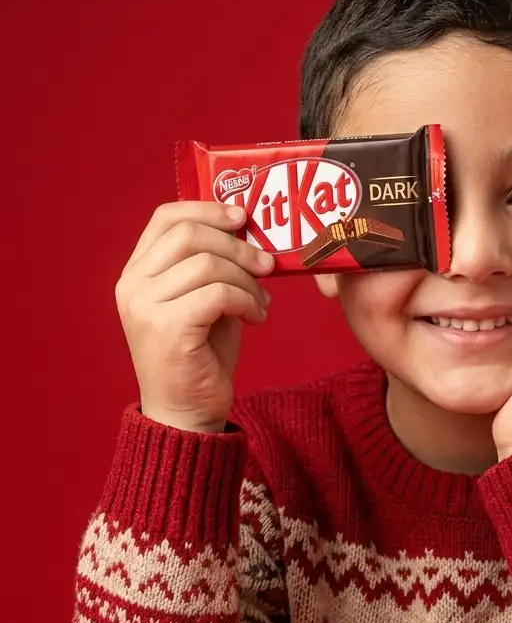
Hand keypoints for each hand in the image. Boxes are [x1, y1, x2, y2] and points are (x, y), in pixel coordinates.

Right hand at [115, 201, 273, 432]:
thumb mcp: (205, 301)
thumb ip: (213, 267)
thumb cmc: (200, 357)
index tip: (243, 217)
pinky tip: (256, 318)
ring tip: (262, 302)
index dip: (207, 209)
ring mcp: (145, 307)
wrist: (186, 413)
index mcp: (136, 273)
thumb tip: (249, 232)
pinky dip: (247, 301)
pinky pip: (218, 294)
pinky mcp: (168, 328)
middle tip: (267, 265)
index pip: (166, 217)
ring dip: (247, 280)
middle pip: (190, 235)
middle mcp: (132, 286)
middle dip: (238, 245)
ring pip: (208, 264)